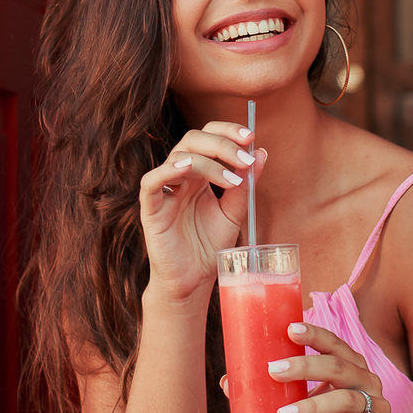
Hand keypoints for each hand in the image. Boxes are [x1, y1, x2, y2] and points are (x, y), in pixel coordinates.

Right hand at [139, 123, 266, 303]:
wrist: (193, 281)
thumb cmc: (209, 247)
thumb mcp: (234, 213)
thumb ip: (245, 185)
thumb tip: (261, 153)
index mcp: (200, 173)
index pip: (209, 137)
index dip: (227, 131)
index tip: (251, 137)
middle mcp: (181, 176)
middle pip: (193, 139)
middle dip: (221, 143)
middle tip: (244, 156)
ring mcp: (165, 191)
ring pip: (178, 156)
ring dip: (209, 162)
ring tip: (232, 180)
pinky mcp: (151, 209)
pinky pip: (151, 181)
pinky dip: (168, 170)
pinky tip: (188, 169)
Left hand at [268, 320, 391, 412]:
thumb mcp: (303, 410)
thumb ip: (275, 395)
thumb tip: (228, 383)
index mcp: (351, 368)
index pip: (334, 345)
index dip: (315, 334)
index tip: (289, 328)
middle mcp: (368, 383)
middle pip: (339, 367)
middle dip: (305, 365)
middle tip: (273, 370)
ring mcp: (378, 411)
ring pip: (346, 400)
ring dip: (312, 406)